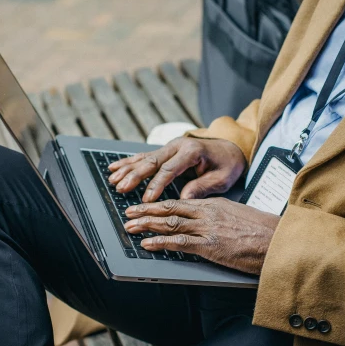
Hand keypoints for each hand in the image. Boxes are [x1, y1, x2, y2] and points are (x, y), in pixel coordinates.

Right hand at [108, 138, 245, 201]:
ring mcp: (170, 146)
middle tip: (121, 188)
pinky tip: (114, 167)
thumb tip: (184, 198)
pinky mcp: (166, 150)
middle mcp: (178, 146)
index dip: (156, 185)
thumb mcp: (222, 178)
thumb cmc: (227, 163)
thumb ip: (202, 187)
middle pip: (152, 161)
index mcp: (192, 151)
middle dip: (135, 176)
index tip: (146, 199)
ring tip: (113, 180)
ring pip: (144, 158)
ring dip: (127, 169)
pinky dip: (128, 162)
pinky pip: (144, 156)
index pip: (169, 169)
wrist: (231, 146)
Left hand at [123, 198, 279, 274]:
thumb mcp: (238, 216)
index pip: (180, 201)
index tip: (144, 206)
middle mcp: (207, 213)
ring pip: (169, 223)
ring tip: (130, 228)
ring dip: (146, 226)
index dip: (158, 204)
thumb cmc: (263, 232)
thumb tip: (207, 221)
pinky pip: (179, 243)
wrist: (278, 241)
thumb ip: (219, 216)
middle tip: (128, 213)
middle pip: (169, 209)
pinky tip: (147, 244)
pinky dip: (160, 243)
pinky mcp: (210, 246)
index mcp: (214, 204)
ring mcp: (208, 228)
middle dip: (145, 212)